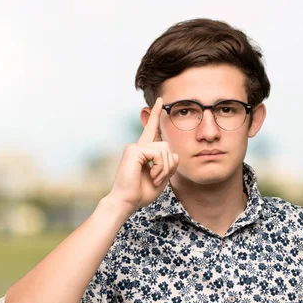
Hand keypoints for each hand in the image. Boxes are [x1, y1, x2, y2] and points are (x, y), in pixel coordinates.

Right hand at [107, 97, 178, 213]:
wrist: (126, 202)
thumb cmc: (141, 193)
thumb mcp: (161, 179)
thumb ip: (169, 166)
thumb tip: (176, 155)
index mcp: (143, 152)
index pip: (152, 130)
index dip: (156, 115)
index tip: (161, 101)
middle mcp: (138, 146)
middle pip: (167, 146)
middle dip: (168, 165)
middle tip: (157, 179)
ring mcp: (134, 147)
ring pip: (164, 149)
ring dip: (164, 168)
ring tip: (154, 178)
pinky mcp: (133, 150)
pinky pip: (158, 153)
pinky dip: (160, 167)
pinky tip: (151, 176)